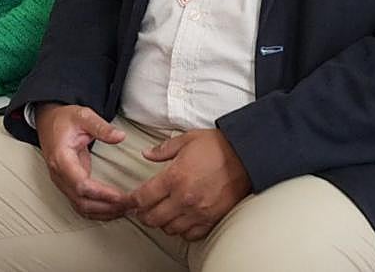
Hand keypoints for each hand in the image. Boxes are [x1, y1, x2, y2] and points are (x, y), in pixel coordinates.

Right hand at [35, 104, 130, 220]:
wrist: (48, 121)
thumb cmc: (63, 120)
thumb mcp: (83, 116)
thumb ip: (101, 127)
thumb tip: (119, 136)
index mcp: (61, 158)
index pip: (80, 184)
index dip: (101, 193)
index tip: (119, 196)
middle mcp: (59, 175)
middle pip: (82, 201)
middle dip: (107, 207)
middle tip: (130, 205)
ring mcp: (62, 182)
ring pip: (82, 207)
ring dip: (104, 213)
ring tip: (126, 209)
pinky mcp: (68, 185)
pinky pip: (81, 204)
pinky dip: (98, 211)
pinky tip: (113, 210)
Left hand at [128, 129, 251, 239]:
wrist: (246, 157)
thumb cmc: (217, 147)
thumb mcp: (186, 140)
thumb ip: (163, 149)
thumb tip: (147, 154)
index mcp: (174, 177)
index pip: (143, 197)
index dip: (131, 202)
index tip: (128, 201)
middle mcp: (184, 198)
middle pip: (153, 218)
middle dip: (143, 215)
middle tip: (141, 209)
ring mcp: (198, 211)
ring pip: (170, 229)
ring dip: (162, 223)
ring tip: (161, 214)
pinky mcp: (212, 219)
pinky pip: (190, 234)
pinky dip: (182, 230)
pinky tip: (180, 220)